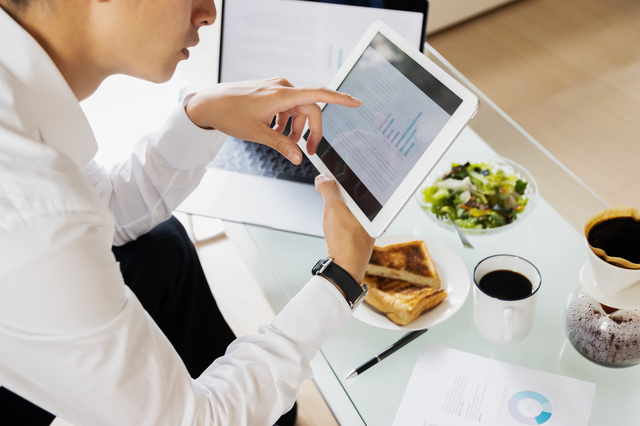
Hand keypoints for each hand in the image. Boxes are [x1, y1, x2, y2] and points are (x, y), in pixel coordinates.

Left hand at [185, 78, 360, 163]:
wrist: (208, 103)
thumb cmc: (229, 114)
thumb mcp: (257, 134)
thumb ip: (282, 144)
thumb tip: (300, 158)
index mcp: (282, 95)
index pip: (318, 95)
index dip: (339, 99)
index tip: (356, 103)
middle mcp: (282, 87)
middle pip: (309, 108)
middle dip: (311, 130)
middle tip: (309, 151)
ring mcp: (275, 87)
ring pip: (297, 109)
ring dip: (296, 127)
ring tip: (283, 141)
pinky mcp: (269, 90)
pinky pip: (286, 105)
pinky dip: (286, 120)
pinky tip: (274, 131)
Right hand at [315, 174, 373, 283]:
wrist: (344, 269)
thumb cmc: (345, 242)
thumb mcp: (333, 208)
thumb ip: (328, 189)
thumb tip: (323, 178)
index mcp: (374, 207)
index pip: (364, 182)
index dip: (348, 172)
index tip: (335, 168)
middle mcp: (374, 215)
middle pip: (357, 192)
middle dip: (342, 186)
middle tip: (328, 182)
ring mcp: (366, 225)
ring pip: (352, 205)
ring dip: (339, 199)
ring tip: (328, 197)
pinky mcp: (358, 233)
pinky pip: (349, 216)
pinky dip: (340, 212)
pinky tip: (332, 216)